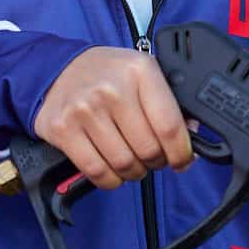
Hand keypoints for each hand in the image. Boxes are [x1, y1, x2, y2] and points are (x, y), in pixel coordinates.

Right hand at [33, 46, 193, 188]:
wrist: (57, 68)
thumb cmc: (107, 75)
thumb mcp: (143, 74)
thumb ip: (170, 102)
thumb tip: (191, 136)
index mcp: (140, 71)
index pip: (170, 126)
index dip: (181, 153)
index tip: (182, 161)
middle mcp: (112, 89)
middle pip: (148, 149)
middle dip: (156, 162)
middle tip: (152, 158)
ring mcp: (85, 110)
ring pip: (124, 164)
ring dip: (134, 172)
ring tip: (133, 163)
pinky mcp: (63, 129)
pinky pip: (97, 171)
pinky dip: (110, 180)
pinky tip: (113, 171)